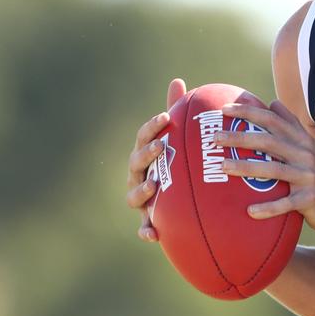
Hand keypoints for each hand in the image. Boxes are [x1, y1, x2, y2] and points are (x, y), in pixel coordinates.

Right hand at [126, 78, 186, 241]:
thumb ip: (177, 113)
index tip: (166, 118)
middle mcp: (138, 174)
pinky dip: (146, 230)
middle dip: (147, 154)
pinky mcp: (148, 220)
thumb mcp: (179, 139)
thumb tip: (177, 81)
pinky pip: (144, 227)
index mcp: (145, 153)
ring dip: (142, 189)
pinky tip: (153, 234)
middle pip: (136, 162)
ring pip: (134, 194)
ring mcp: (140, 198)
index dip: (153, 127)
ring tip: (154, 185)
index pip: (144, 136)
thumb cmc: (177, 161)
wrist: (180, 199)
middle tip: (161, 147)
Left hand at [214, 99, 314, 234]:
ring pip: (272, 170)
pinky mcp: (310, 198)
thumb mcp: (310, 146)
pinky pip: (285, 203)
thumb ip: (291, 124)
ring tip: (223, 167)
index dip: (248, 111)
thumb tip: (273, 102)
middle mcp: (304, 153)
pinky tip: (249, 212)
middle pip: (267, 140)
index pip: (272, 119)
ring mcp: (308, 176)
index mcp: (301, 139)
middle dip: (239, 136)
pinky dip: (268, 208)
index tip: (224, 109)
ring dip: (246, 167)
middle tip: (214, 137)